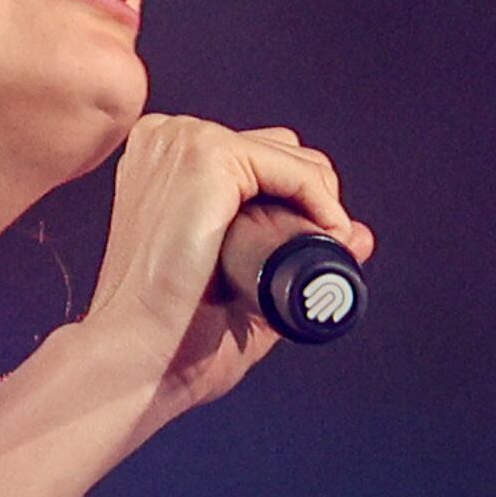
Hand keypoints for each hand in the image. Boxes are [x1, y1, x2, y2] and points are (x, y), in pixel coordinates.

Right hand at [78, 114, 371, 438]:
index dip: (297, 204)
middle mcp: (168, 138)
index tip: (311, 252)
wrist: (135, 358)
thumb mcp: (244, 287)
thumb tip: (360, 237)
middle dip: (312, 202)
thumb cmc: (172, 337)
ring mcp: (184, 141)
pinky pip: (295, 169)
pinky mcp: (208, 156)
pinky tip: (327, 239)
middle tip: (317, 258)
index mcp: (162, 162)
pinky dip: (323, 204)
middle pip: (280, 151)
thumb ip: (294, 259)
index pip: (257, 159)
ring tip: (319, 256)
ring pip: (293, 157)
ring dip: (322, 205)